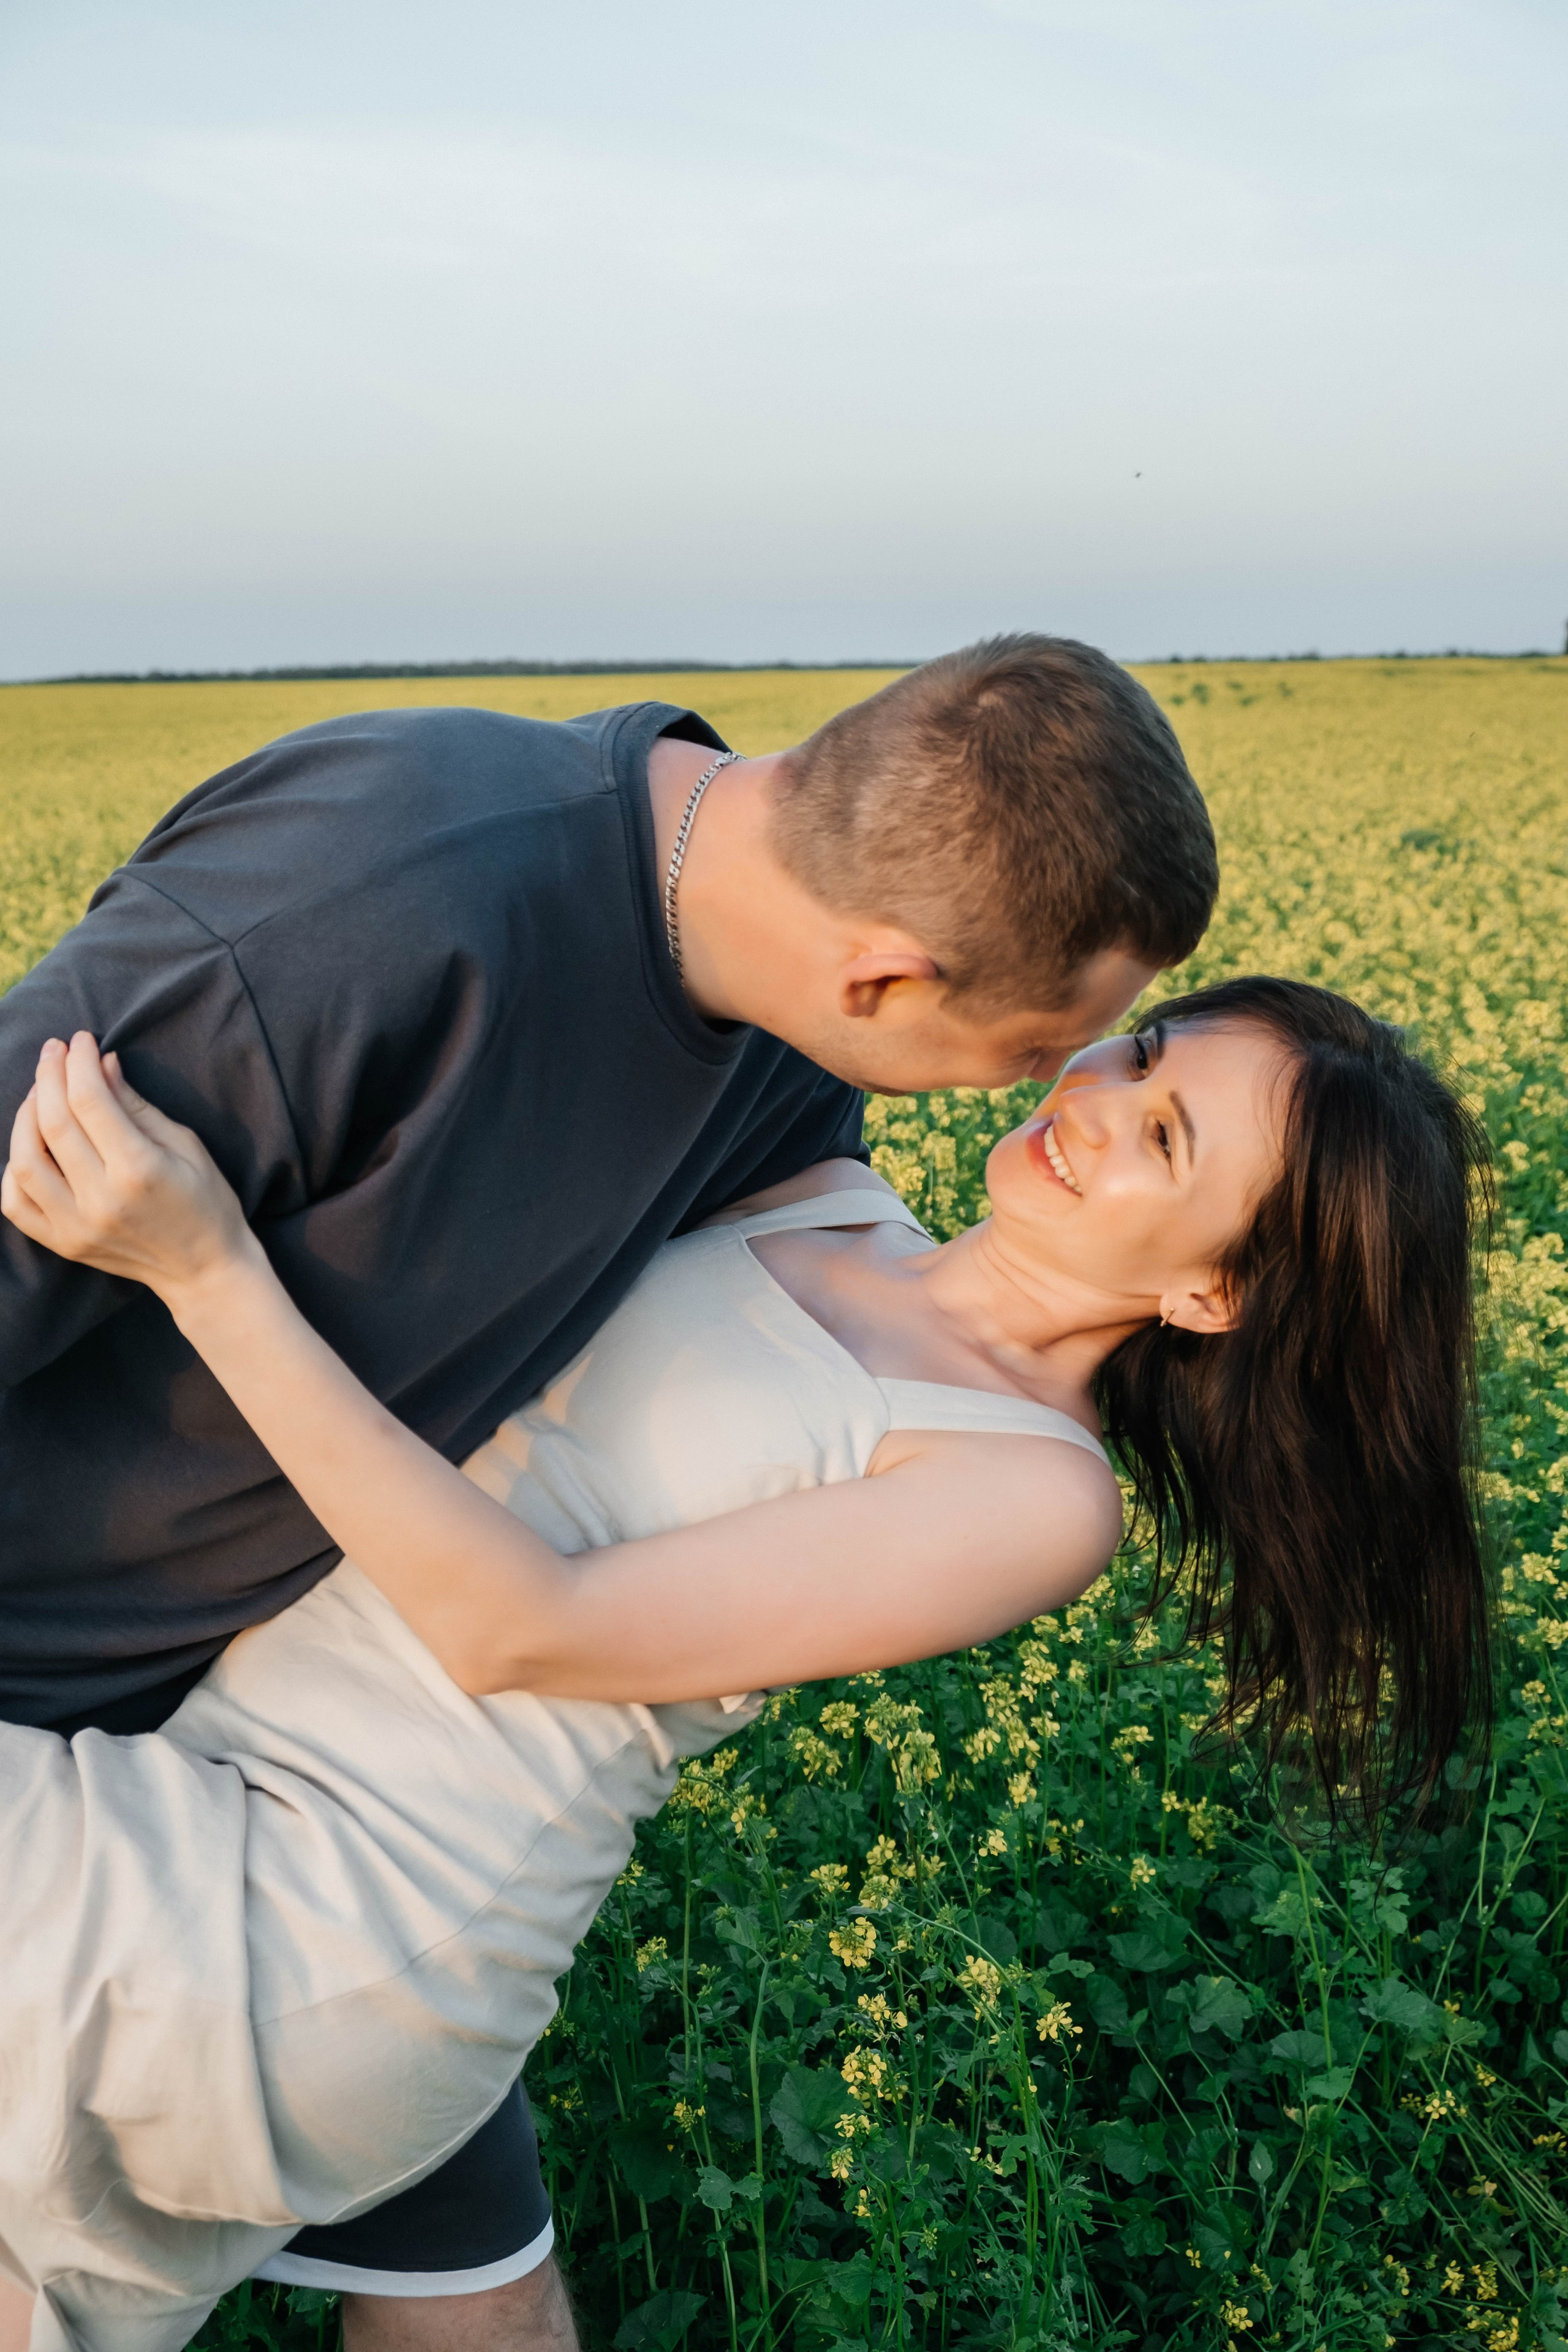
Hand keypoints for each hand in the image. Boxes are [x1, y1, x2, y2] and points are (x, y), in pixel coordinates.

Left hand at [1, 1032, 258, 1302]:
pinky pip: (15, 1202)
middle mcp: (101, 1199)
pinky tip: (30, 1144)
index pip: (89, 1100)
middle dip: (50, 1075)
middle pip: (54, 1122)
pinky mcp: (62, 1244)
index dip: (79, 1062)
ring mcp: (76, 1226)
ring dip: (25, 1115)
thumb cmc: (206, 1201)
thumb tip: (101, 1063)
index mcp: (139, 1170)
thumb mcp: (185, 1144)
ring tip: (40, 1092)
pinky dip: (14, 1167)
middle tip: (55, 1051)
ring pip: (26, 1159)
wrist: (205, 1270)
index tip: (81, 1040)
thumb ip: (137, 1105)